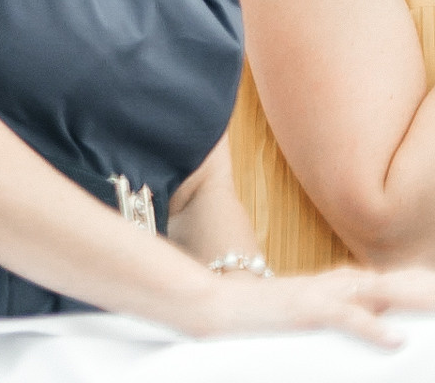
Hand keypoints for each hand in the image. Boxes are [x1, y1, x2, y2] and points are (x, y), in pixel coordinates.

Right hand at [180, 266, 434, 348]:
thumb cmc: (252, 314)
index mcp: (333, 285)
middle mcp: (332, 284)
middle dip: (422, 288)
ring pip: (378, 293)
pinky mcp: (304, 310)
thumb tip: (352, 324)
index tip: (433, 287)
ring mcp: (319, 294)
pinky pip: (345, 317)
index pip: (385, 282)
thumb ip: (328, 313)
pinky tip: (395, 340)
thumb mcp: (298, 313)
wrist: (210, 304)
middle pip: (393, 283)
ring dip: (411, 299)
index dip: (416, 284)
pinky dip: (372, 327)